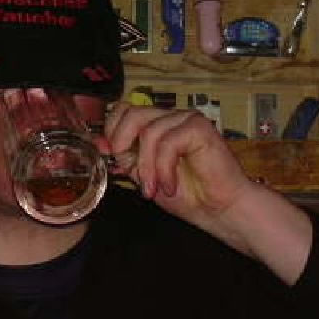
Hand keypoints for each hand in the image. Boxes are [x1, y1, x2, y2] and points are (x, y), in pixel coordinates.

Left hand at [102, 102, 257, 251]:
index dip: (112, 129)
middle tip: (127, 170)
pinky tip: (170, 185)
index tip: (109, 153)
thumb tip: (101, 144)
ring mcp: (186, 119)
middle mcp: (171, 117)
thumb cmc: (186, 194)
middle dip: (122, 144)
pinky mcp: (200, 127)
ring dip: (147, 167)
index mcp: (157, 124)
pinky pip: (168, 142)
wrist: (218, 209)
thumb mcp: (143, 174)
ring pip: (149, 132)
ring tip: (154, 189)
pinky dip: (164, 168)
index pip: (125, 109)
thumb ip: (125, 157)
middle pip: (133, 113)